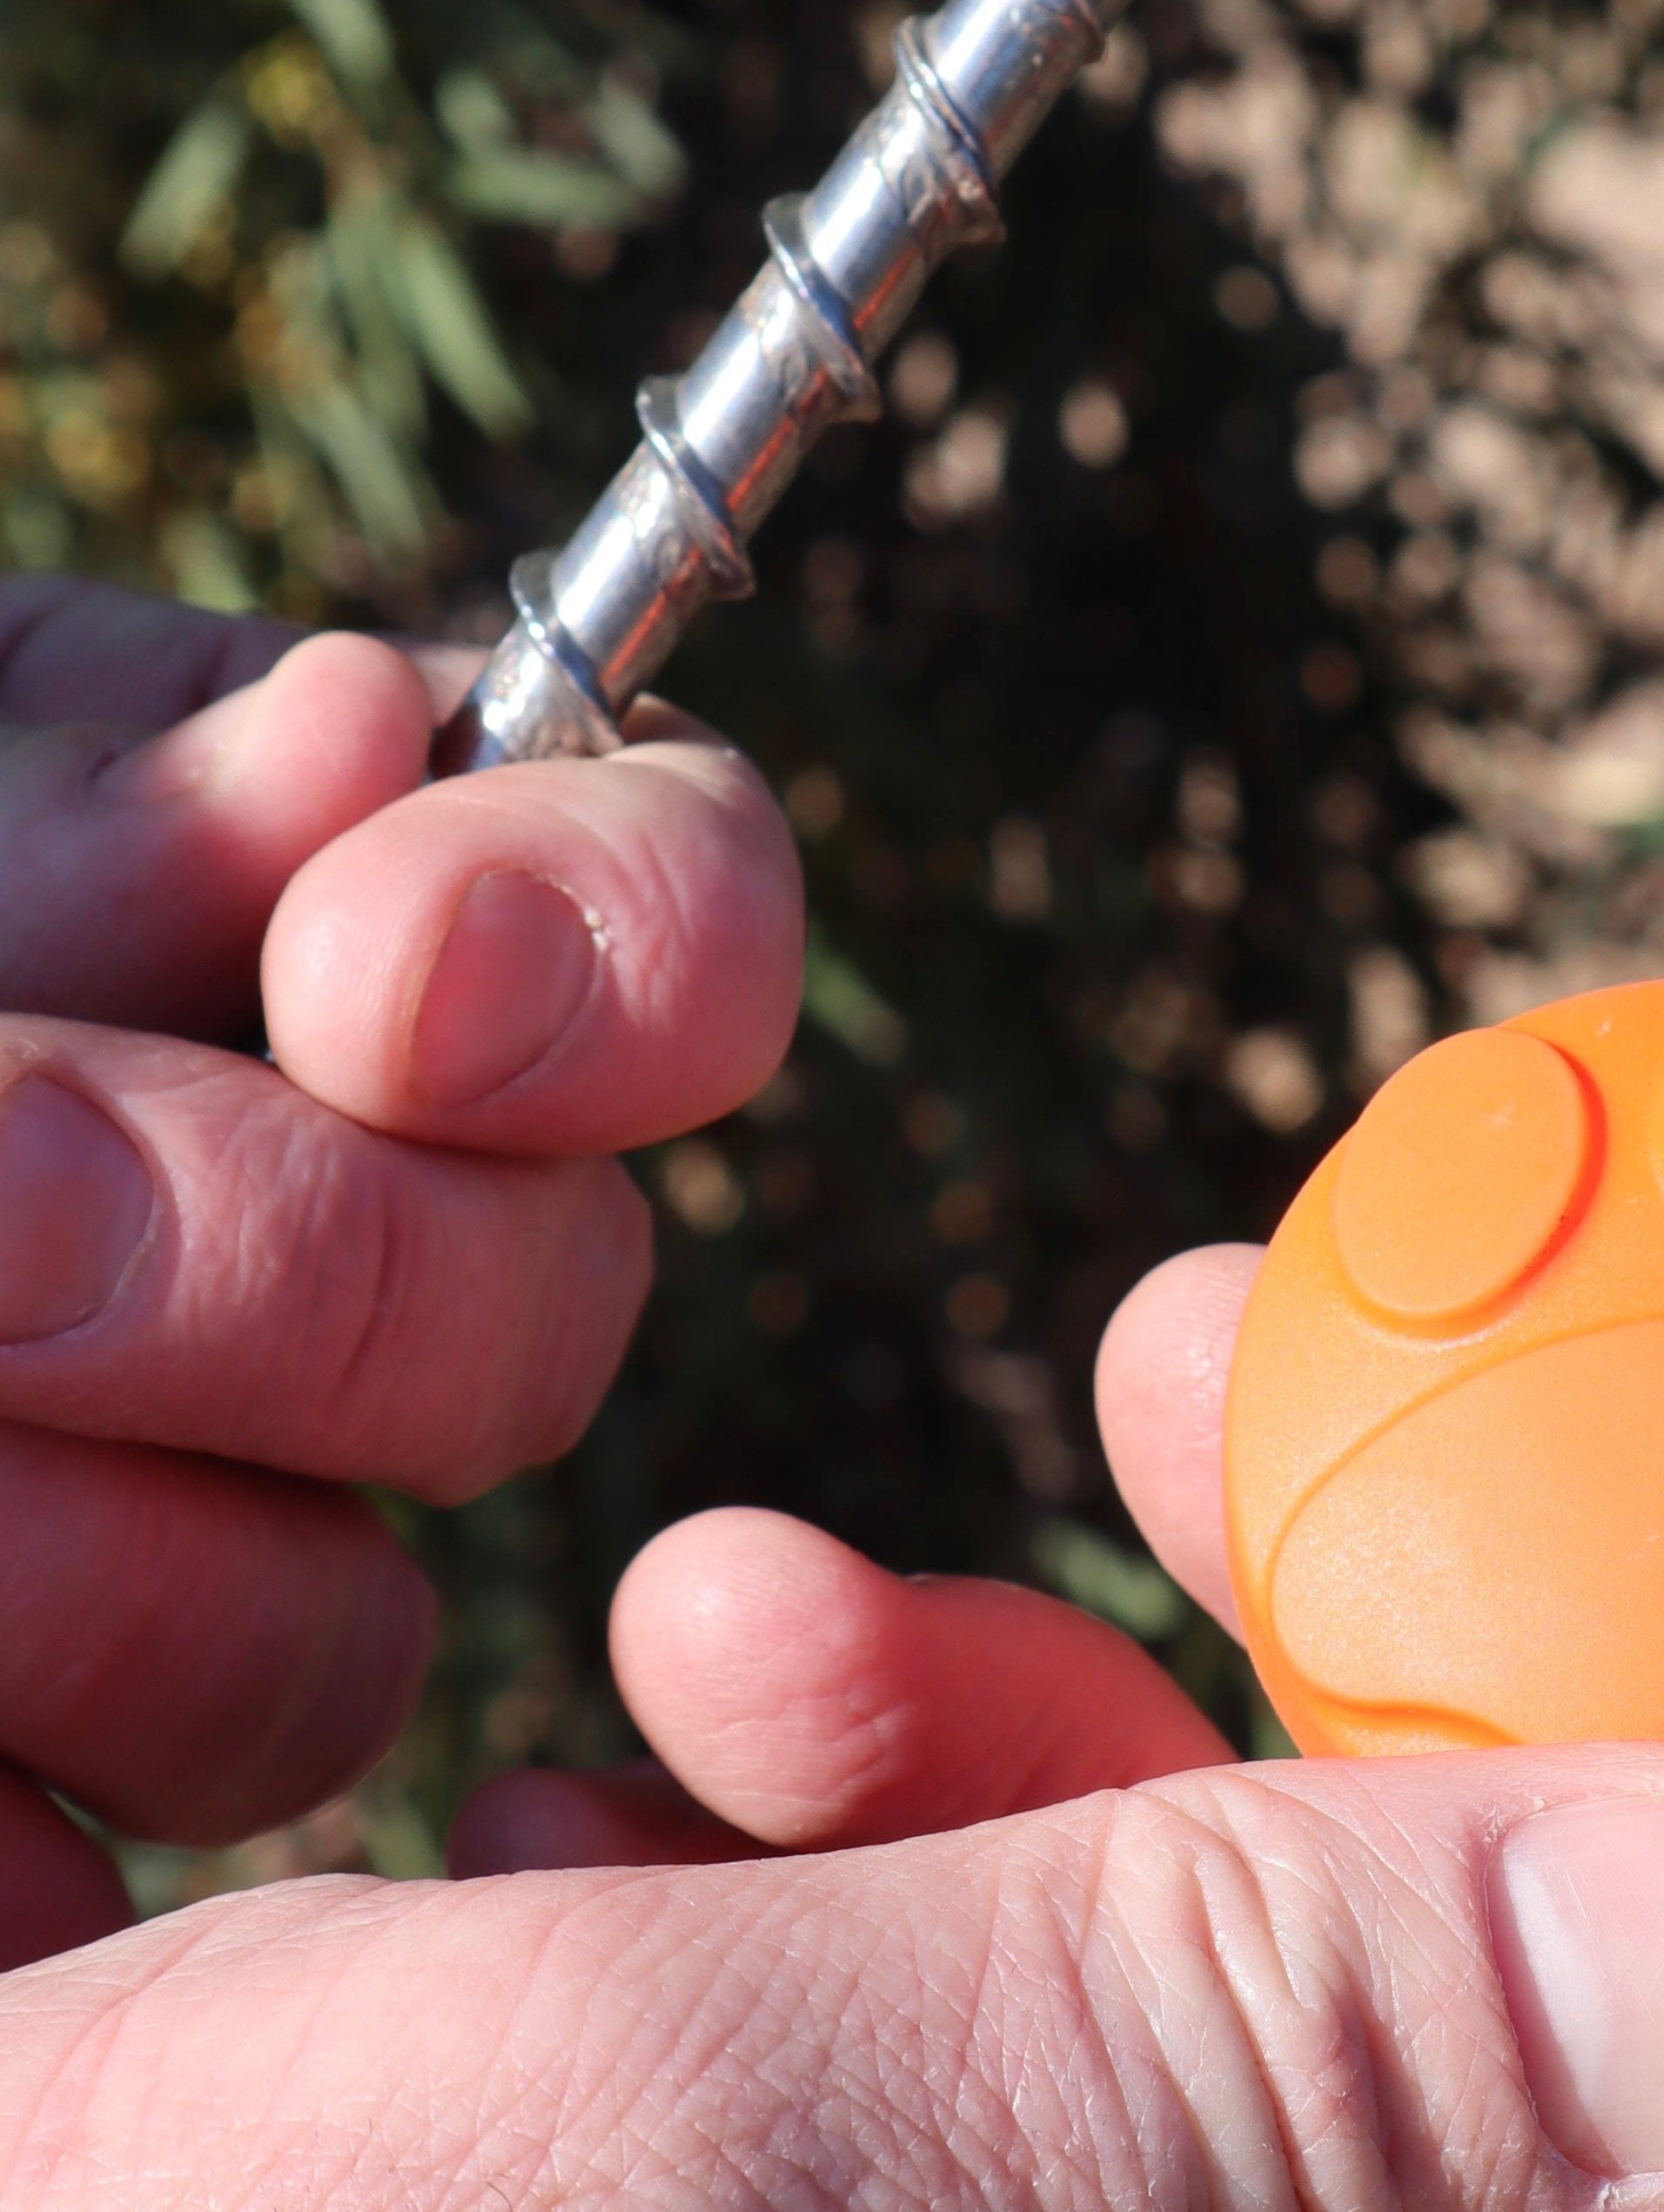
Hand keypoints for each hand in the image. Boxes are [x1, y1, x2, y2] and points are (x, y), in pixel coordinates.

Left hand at [0, 575, 801, 1970]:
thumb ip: (60, 791)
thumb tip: (369, 732)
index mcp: (251, 937)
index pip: (647, 927)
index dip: (610, 951)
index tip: (391, 989)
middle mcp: (279, 1228)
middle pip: (526, 1313)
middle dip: (272, 1282)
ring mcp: (162, 1546)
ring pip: (329, 1649)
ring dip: (88, 1579)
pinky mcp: (43, 1837)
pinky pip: (146, 1881)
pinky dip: (1, 1811)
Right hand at [5, 1249, 1663, 2204]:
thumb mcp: (714, 2146)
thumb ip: (1273, 2035)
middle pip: (1525, 1994)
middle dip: (1320, 1636)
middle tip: (1170, 1354)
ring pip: (1246, 1996)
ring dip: (1013, 1738)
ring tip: (708, 1608)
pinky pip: (1032, 2073)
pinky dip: (864, 1882)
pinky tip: (600, 1788)